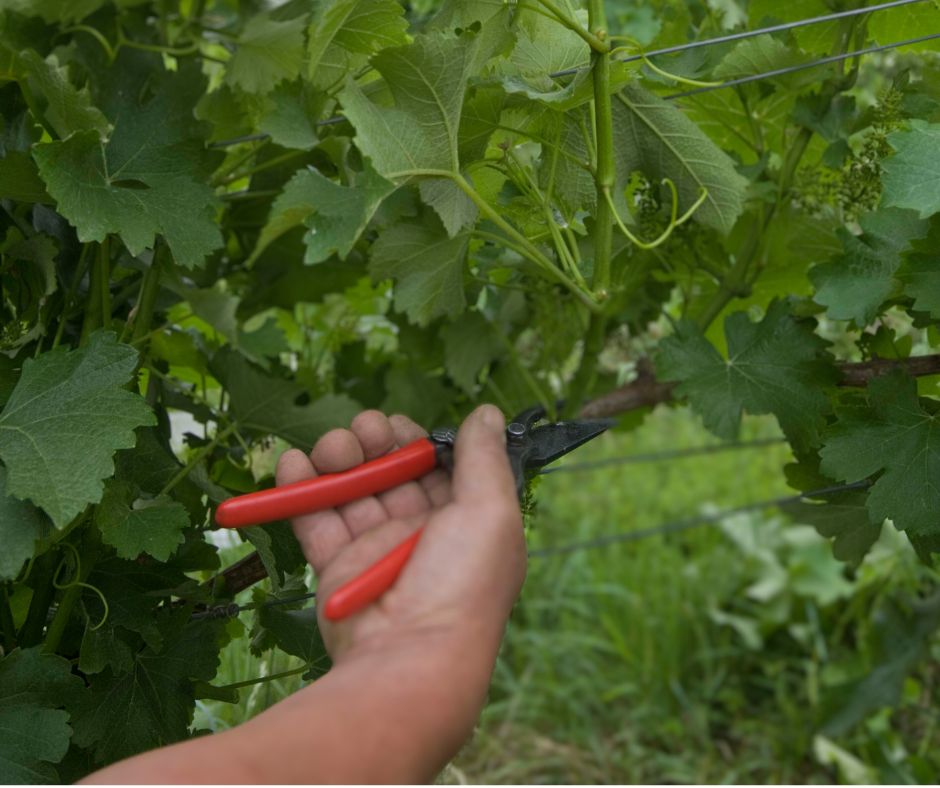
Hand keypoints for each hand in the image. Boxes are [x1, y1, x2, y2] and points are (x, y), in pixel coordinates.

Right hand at [275, 404, 526, 664]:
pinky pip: (315, 521)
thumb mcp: (491, 513)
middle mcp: (420, 535)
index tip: (400, 425)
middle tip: (363, 431)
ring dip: (337, 460)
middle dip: (374, 444)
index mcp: (464, 523)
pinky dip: (299, 490)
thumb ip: (485, 458)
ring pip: (352, 491)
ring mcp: (376, 551)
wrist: (406, 661)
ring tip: (331, 449)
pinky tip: (292, 462)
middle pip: (392, 474)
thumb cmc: (460, 584)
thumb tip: (488, 413)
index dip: (418, 442)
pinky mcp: (337, 568)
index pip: (438, 469)